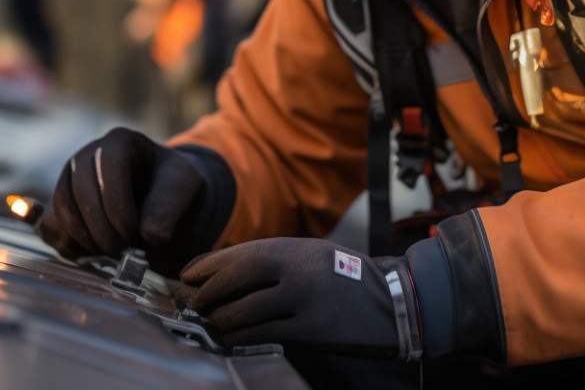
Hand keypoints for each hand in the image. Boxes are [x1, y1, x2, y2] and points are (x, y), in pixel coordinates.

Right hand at [37, 127, 207, 275]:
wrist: (162, 200)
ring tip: (110, 253)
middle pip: (81, 188)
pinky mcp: (64, 200)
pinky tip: (87, 251)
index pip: (108, 168)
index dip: (116, 204)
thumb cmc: (172, 188)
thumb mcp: (182, 191)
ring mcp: (72, 175)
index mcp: (122, 141)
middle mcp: (90, 153)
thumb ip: (168, 210)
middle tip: (119, 251)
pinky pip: (52, 220)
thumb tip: (149, 235)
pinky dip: (65, 239)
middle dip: (99, 225)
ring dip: (83, 235)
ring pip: (64, 205)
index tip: (131, 234)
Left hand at [180, 238, 415, 358]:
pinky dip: (241, 336)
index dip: (208, 267)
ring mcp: (306, 299)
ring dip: (221, 319)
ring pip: (246, 311)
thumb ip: (276, 260)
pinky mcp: (313, 329)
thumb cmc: (348, 280)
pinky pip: (264, 333)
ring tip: (212, 323)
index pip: (241, 254)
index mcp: (297, 248)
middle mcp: (299, 268)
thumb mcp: (313, 257)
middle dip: (208, 293)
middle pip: (237, 278)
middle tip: (193, 304)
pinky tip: (232, 337)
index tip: (188, 277)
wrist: (396, 302)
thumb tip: (223, 271)